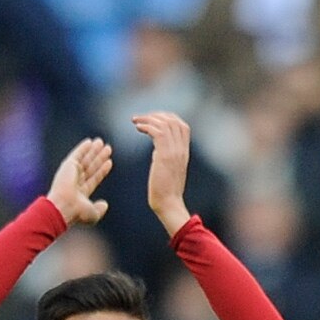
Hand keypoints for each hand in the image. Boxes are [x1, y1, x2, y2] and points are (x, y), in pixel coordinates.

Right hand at [48, 138, 113, 225]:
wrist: (64, 206)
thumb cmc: (77, 213)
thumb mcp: (92, 215)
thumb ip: (99, 210)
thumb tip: (105, 204)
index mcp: (80, 192)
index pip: (94, 178)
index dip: (102, 170)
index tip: (109, 162)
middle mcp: (76, 181)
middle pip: (91, 166)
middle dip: (99, 157)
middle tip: (108, 148)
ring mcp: (71, 173)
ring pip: (86, 159)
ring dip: (94, 151)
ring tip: (102, 143)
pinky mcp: (68, 166)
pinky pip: (77, 154)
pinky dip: (83, 148)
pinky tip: (90, 142)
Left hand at [134, 112, 192, 235]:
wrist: (168, 204)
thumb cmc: (165, 192)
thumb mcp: (169, 169)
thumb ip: (166, 156)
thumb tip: (157, 150)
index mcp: (184, 152)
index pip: (182, 125)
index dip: (166, 117)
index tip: (151, 120)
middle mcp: (181, 150)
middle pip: (174, 121)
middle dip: (155, 115)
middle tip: (140, 119)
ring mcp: (175, 152)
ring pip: (165, 124)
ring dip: (148, 119)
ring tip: (136, 122)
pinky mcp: (165, 156)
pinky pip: (157, 132)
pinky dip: (146, 126)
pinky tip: (138, 129)